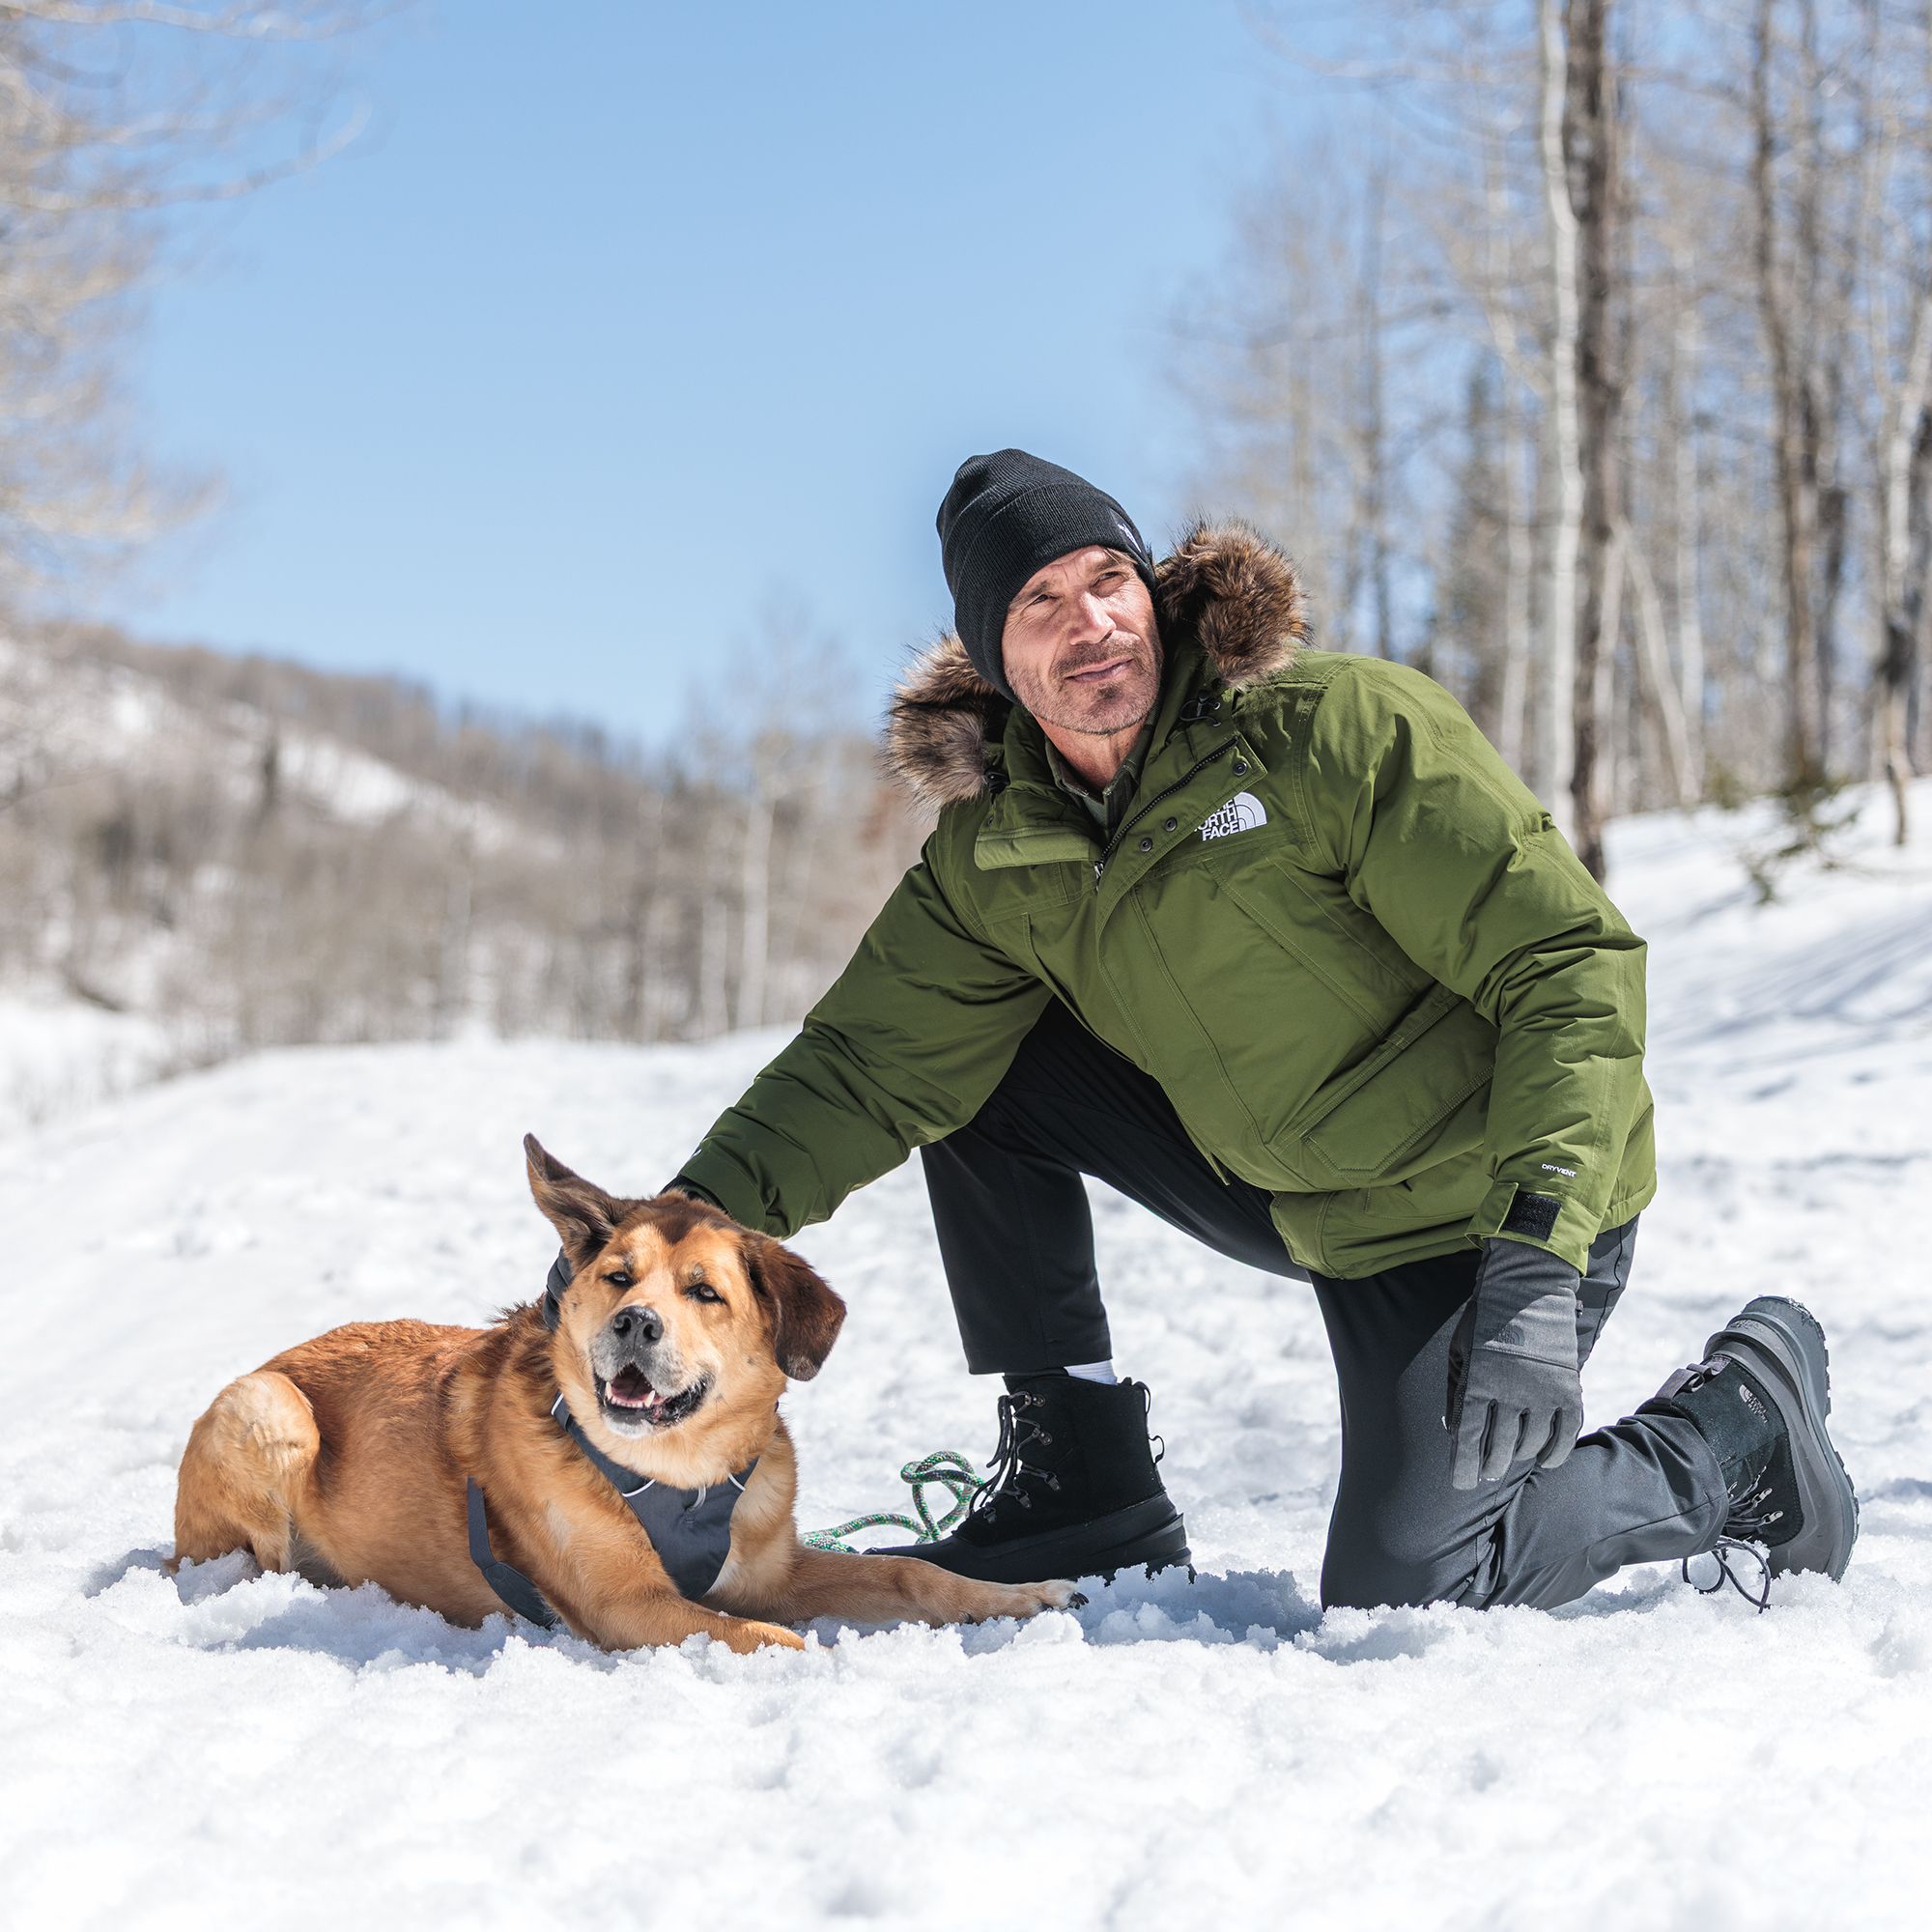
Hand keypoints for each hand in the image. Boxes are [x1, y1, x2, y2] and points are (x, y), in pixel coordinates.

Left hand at [1446, 1236, 1583, 1488]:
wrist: (1527, 1288)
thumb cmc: (1485, 1320)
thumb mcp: (1459, 1352)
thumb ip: (1456, 1392)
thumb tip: (1454, 1432)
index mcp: (1478, 1382)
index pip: (1469, 1438)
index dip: (1464, 1466)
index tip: (1461, 1485)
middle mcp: (1511, 1392)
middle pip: (1499, 1446)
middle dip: (1490, 1466)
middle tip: (1486, 1476)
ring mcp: (1542, 1392)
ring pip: (1531, 1443)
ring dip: (1518, 1458)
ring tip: (1508, 1463)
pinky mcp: (1567, 1388)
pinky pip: (1565, 1433)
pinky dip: (1556, 1452)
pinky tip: (1545, 1460)